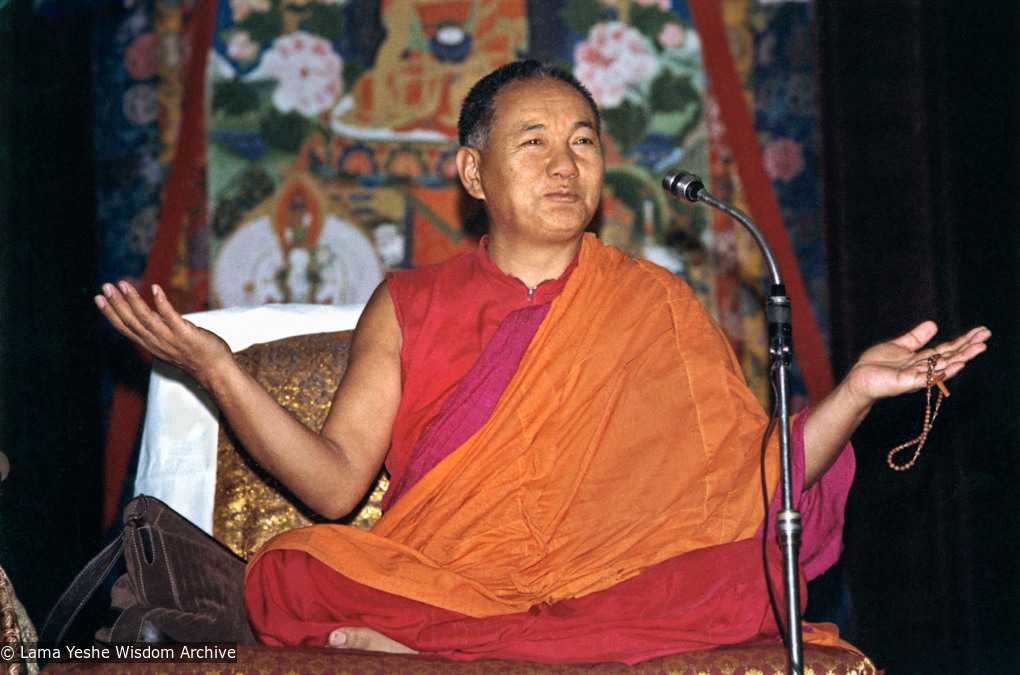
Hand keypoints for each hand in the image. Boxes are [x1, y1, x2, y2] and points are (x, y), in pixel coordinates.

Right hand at [94, 281, 232, 384]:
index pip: (125, 328)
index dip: (110, 313)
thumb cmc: (196, 354)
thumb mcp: (170, 343)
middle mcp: (157, 343)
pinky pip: (170, 317)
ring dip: (133, 301)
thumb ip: (158, 330)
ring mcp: (170, 339)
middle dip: (116, 304)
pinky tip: (155, 289)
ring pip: (146, 319)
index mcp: (151, 344)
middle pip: (131, 322)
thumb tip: (149, 313)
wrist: (215, 370)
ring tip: (123, 285)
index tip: (98, 298)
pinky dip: (161, 303)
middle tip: (105, 286)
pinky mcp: (185, 334)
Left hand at [844, 321, 990, 406]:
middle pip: (950, 356)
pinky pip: (928, 377)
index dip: (964, 340)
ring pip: (944, 366)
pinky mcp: (907, 382)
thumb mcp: (898, 346)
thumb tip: (934, 324)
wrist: (858, 380)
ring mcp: (917, 376)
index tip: (981, 331)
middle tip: (987, 337)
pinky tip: (957, 364)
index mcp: (922, 359)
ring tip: (979, 348)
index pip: (947, 349)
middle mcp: (924, 368)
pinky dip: (943, 371)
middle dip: (969, 347)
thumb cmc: (875, 365)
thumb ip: (916, 338)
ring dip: (962, 358)